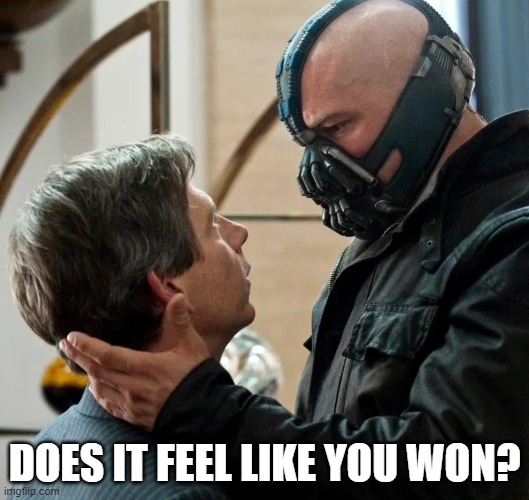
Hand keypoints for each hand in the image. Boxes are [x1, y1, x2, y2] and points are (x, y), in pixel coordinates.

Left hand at [59, 293, 209, 430]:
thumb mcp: (192, 346)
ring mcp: (133, 405)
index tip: (71, 336)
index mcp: (147, 368)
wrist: (205, 412)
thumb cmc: (198, 377)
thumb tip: (177, 297)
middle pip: (97, 372)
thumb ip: (180, 321)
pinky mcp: (134, 417)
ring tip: (79, 360)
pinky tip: (96, 385)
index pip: (109, 356)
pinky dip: (98, 392)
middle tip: (65, 345)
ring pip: (99, 388)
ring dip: (87, 374)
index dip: (87, 346)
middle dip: (79, 357)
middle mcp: (135, 388)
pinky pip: (108, 405)